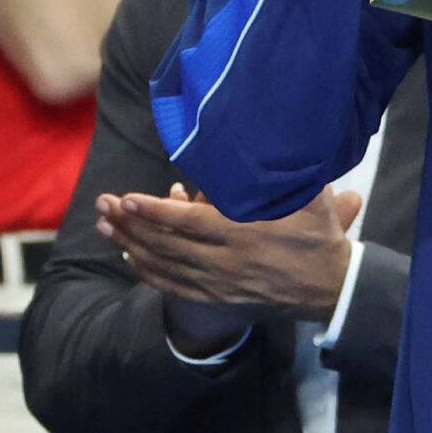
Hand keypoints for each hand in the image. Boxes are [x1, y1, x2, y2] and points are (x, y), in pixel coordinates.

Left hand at [97, 182, 364, 325]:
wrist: (329, 287)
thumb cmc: (319, 235)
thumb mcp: (312, 199)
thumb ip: (287, 173)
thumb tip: (273, 134)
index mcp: (245, 235)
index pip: (190, 223)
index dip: (156, 211)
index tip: (128, 197)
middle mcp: (225, 262)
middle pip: (166, 243)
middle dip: (130, 222)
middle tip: (102, 203)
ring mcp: (217, 283)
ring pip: (163, 264)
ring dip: (130, 243)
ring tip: (104, 224)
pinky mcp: (216, 297)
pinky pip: (171, 285)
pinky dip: (146, 270)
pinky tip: (129, 254)